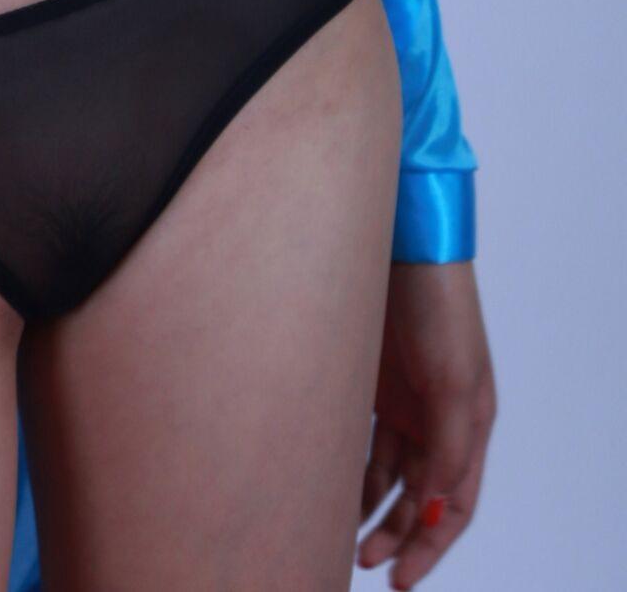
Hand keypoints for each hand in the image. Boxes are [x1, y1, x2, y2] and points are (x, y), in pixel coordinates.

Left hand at [355, 258, 495, 584]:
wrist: (400, 241)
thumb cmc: (437, 306)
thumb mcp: (452, 380)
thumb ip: (447, 447)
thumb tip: (432, 508)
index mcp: (470, 424)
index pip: (452, 503)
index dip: (429, 545)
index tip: (400, 578)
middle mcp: (439, 418)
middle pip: (418, 495)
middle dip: (396, 533)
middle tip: (365, 561)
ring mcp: (404, 399)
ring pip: (387, 471)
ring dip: (370, 505)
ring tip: (343, 534)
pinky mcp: (369, 378)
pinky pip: (362, 436)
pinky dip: (350, 465)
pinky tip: (329, 486)